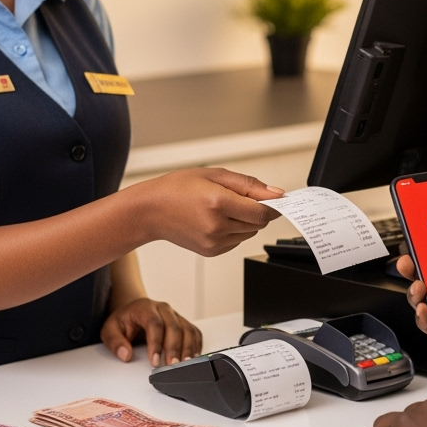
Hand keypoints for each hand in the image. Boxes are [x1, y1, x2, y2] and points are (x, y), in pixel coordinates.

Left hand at [100, 297, 201, 366]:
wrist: (134, 310)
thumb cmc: (123, 321)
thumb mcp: (110, 329)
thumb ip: (115, 342)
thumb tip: (126, 354)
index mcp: (144, 307)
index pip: (154, 323)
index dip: (156, 343)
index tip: (154, 361)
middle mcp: (163, 309)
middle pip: (173, 326)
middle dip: (174, 348)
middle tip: (172, 365)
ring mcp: (175, 315)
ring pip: (186, 329)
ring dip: (188, 347)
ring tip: (185, 363)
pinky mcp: (183, 322)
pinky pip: (194, 332)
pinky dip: (195, 345)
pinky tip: (193, 357)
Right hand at [127, 167, 283, 256]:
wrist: (150, 211)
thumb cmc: (177, 188)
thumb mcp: (213, 175)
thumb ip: (248, 185)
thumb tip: (276, 194)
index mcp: (218, 203)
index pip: (262, 212)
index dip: (273, 206)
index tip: (276, 199)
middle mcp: (217, 226)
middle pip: (258, 223)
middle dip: (257, 210)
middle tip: (240, 197)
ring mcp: (213, 242)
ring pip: (249, 233)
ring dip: (245, 220)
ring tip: (223, 207)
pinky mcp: (211, 251)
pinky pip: (236, 241)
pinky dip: (234, 230)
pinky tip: (215, 219)